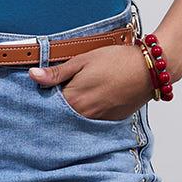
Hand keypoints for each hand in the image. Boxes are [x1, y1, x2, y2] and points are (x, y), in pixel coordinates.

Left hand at [28, 43, 151, 121]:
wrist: (149, 69)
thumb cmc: (116, 60)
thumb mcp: (83, 60)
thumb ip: (57, 72)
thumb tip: (33, 76)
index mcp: (73, 98)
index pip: (48, 105)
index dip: (44, 97)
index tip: (40, 92)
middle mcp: (84, 114)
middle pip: (61, 115)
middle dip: (57, 106)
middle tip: (58, 94)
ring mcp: (99, 120)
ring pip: (77, 119)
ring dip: (73, 111)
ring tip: (80, 95)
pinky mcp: (112, 121)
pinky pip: (93, 121)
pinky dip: (89, 113)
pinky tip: (94, 100)